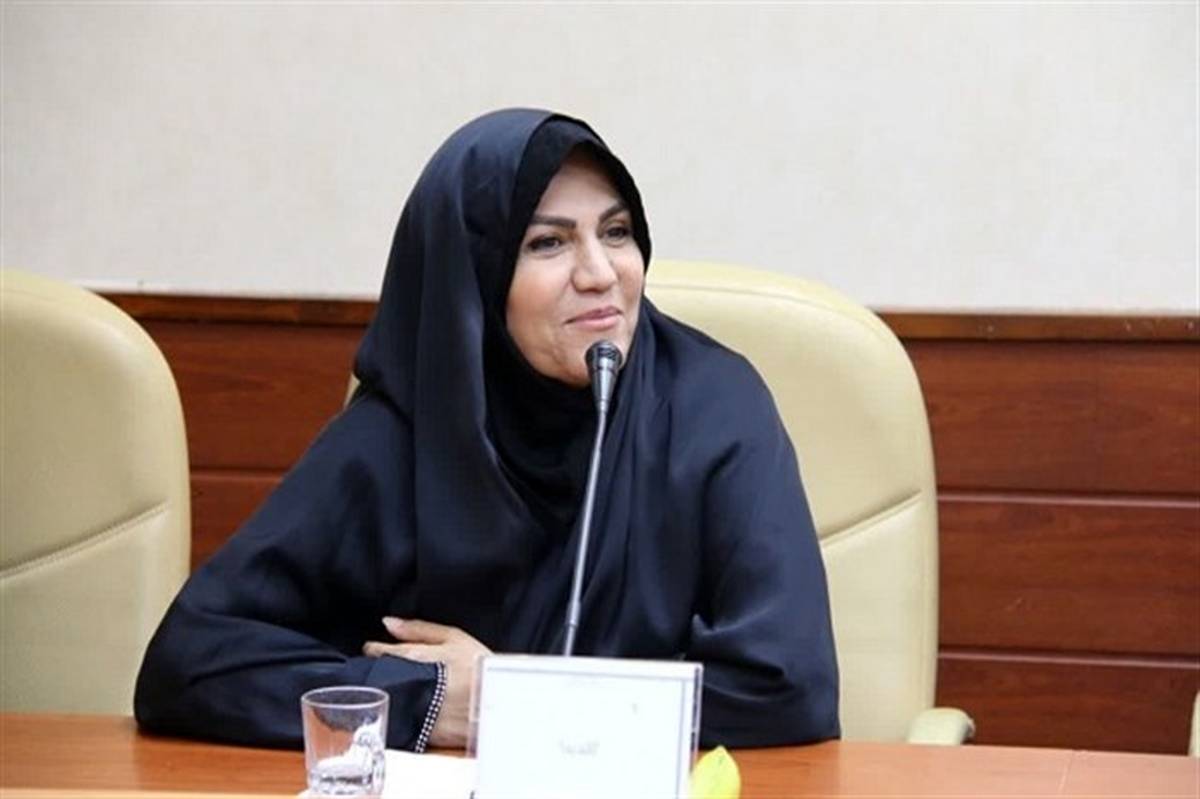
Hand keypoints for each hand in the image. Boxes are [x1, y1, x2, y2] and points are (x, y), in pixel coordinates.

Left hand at [363, 617, 491, 747]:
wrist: (495, 704)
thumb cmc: (478, 668)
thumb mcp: (453, 638)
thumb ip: (418, 629)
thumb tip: (388, 622)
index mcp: (410, 656)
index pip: (377, 651)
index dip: (374, 650)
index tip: (376, 650)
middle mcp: (404, 682)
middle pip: (376, 676)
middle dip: (376, 672)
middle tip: (389, 669)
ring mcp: (408, 707)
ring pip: (384, 697)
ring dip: (387, 692)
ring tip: (406, 688)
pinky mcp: (415, 730)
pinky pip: (398, 719)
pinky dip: (399, 712)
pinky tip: (413, 707)